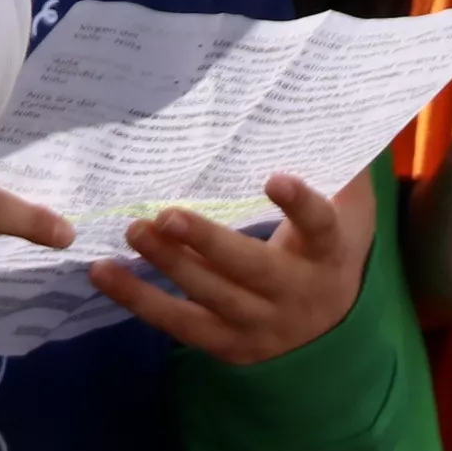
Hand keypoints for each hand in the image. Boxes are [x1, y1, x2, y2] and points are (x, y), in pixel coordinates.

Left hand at [99, 167, 373, 363]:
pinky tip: (103, 273)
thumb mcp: (348, 210)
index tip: (274, 180)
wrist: (333, 329)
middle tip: (166, 215)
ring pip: (212, 297)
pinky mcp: (228, 344)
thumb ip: (339, 167)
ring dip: (169, 265)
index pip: (319, 228)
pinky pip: (180, 325)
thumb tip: (319, 106)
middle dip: (208, 244)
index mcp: (327, 254)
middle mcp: (295, 294)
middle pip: (252, 270)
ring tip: (132, 231)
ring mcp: (260, 324)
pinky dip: (139, 299)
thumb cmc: (327, 249)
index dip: (300, 206)